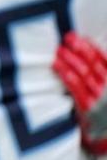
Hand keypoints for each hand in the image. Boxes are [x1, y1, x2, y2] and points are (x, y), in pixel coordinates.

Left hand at [53, 32, 106, 154]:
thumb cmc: (106, 121)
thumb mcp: (106, 99)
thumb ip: (101, 80)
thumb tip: (88, 64)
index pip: (105, 60)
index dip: (91, 47)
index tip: (79, 38)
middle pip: (93, 64)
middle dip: (79, 49)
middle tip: (66, 39)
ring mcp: (99, 99)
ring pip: (83, 73)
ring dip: (70, 59)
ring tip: (58, 50)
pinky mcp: (88, 109)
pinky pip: (76, 88)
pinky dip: (67, 75)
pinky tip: (58, 66)